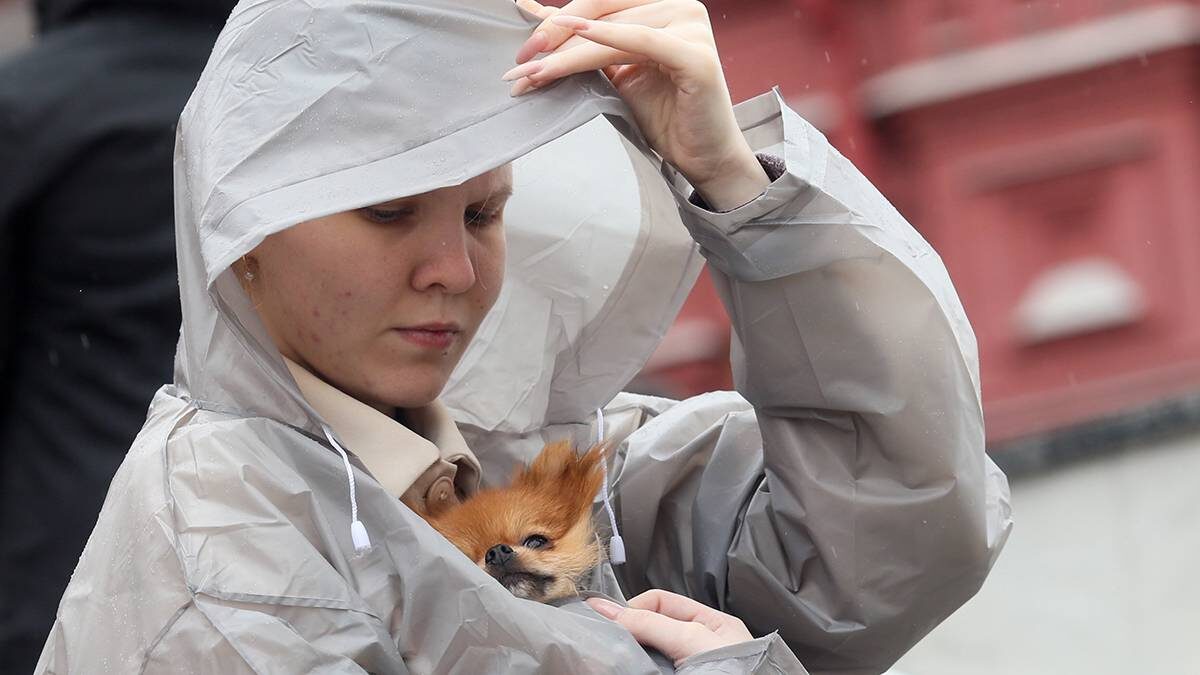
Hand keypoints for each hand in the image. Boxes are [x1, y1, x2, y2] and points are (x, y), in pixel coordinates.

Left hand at [503, 0, 770, 211]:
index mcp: (665, 6)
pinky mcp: (697, 57)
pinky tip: (577, 37)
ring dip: (567, 53)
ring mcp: (693, 29)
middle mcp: (683, 8)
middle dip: (556, 37)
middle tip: (520, 61)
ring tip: (531, 73)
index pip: (603, 1)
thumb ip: (586, 43)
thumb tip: (538, 15)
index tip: (525, 47)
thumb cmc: (664, 116)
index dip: (560, 18)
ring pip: (615, 31)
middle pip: (605, 11)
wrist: (703, 158)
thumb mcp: (616, 72)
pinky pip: (642, 41)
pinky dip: (608, 37)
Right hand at [585, 590, 754, 665]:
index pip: (661, 602)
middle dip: (627, 630)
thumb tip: (608, 609)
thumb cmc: (733, 673)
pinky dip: (630, 668)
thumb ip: (652, 622)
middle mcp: (695, 646)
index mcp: (710, 625)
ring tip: (609, 653)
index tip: (608, 618)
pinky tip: (618, 667)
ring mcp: (682, 670)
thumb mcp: (692, 640)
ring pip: (644, 653)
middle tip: (604, 635)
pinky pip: (643, 671)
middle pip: (649, 628)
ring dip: (626, 652)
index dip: (633, 607)